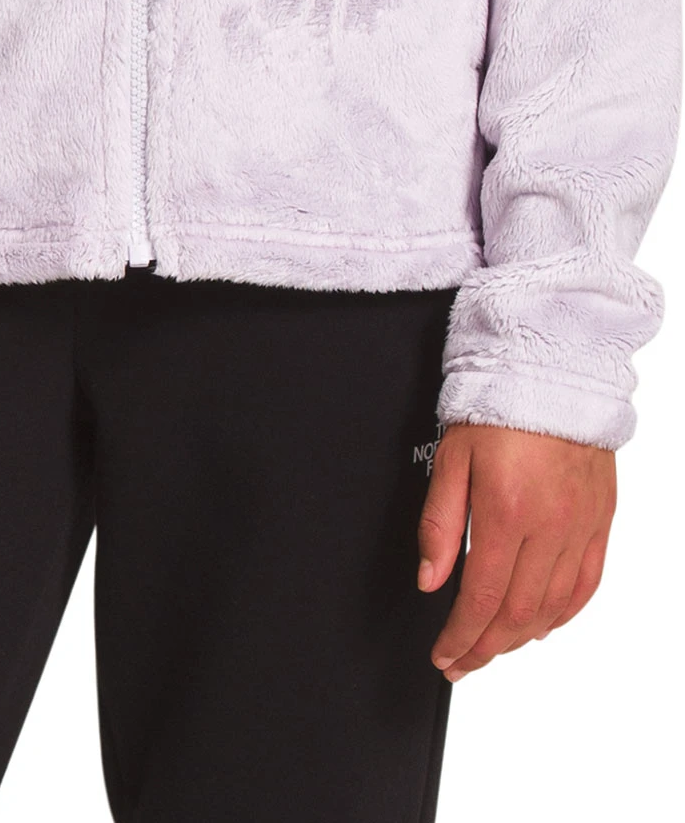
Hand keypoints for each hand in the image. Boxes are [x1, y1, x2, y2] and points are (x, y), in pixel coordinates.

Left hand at [417, 420, 615, 679]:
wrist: (554, 367)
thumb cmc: (499, 402)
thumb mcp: (452, 456)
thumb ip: (439, 523)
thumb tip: (430, 579)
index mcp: (507, 511)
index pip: (482, 599)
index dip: (460, 638)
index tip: (445, 656)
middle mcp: (550, 525)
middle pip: (518, 614)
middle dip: (485, 648)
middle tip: (462, 662)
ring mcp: (581, 525)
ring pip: (554, 607)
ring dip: (521, 638)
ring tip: (494, 647)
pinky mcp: (601, 519)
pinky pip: (588, 583)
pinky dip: (564, 613)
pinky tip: (543, 623)